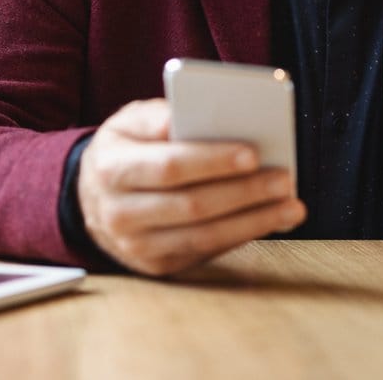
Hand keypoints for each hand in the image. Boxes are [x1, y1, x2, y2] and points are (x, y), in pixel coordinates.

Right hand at [77, 99, 305, 275]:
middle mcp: (118, 214)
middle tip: (284, 178)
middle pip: (192, 206)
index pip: (169, 167)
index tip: (253, 153)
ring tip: (290, 205)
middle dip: (244, 193)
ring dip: (253, 221)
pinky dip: (242, 235)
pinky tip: (270, 219)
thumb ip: (161, 116)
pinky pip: (206, 252)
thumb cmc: (125, 149)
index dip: (213, 162)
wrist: (91, 198)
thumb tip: (198, 115)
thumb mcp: (129, 121)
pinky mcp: (157, 266)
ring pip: (203, 236)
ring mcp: (136, 247)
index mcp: (111, 168)